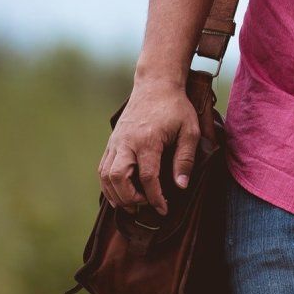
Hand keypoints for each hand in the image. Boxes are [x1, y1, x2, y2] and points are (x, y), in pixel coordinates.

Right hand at [98, 77, 199, 215]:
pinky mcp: (112, 142)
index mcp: (148, 140)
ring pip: (106, 175)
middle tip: (145, 206)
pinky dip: (108, 184)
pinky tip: (120, 193)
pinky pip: (103, 168)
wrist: (155, 84)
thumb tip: (181, 186)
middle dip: (130, 199)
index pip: (147, 178)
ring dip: (116, 194)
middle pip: (119, 178)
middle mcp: (127, 142)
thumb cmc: (175, 107)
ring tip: (132, 205)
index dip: (155, 198)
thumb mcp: (189, 130)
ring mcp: (116, 142)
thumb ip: (185, 159)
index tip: (164, 209)